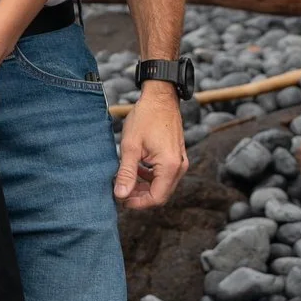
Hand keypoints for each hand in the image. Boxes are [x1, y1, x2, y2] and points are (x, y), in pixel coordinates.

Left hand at [114, 84, 186, 208]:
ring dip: (144, 187)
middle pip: (160, 194)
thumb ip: (126, 173)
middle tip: (120, 191)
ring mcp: (181, 162)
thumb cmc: (145, 118)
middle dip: (140, 196)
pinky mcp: (177, 157)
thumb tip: (120, 195)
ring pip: (162, 185)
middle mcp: (180, 167)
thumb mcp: (130, 146)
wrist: (160, 97)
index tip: (120, 199)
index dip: (138, 203)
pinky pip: (165, 175)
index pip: (156, 198)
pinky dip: (150, 177)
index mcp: (170, 166)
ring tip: (125, 180)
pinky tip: (136, 170)